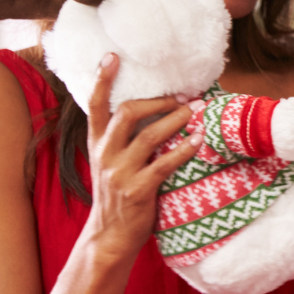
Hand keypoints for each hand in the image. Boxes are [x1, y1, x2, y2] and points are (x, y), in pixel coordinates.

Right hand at [80, 54, 199, 263]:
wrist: (109, 236)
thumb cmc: (118, 195)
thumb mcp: (111, 163)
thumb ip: (123, 140)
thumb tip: (154, 112)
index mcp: (97, 145)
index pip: (95, 106)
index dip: (102, 80)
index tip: (112, 56)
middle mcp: (104, 155)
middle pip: (126, 113)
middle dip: (157, 100)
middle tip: (184, 95)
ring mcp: (119, 173)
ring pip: (148, 136)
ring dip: (176, 119)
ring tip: (197, 109)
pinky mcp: (137, 191)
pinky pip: (163, 164)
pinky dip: (183, 150)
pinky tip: (198, 140)